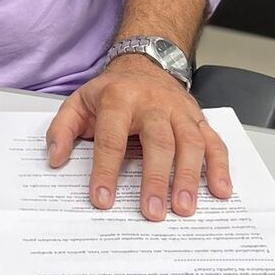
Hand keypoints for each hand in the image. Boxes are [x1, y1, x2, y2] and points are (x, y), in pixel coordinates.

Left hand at [46, 54, 232, 220]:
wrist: (145, 62)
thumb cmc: (112, 91)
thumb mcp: (79, 102)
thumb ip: (63, 129)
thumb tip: (55, 159)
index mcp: (118, 98)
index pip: (110, 137)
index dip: (106, 169)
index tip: (103, 199)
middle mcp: (152, 103)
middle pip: (157, 140)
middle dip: (155, 178)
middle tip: (152, 212)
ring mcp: (179, 110)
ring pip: (190, 141)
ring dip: (189, 176)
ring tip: (184, 208)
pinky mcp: (198, 118)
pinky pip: (214, 141)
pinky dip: (219, 166)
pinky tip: (220, 191)